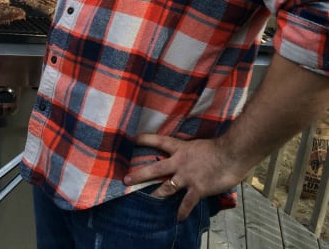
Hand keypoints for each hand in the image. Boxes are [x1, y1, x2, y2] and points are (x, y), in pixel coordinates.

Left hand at [123, 133, 245, 220]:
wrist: (231, 154)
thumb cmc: (218, 147)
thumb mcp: (198, 145)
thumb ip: (189, 152)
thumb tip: (185, 155)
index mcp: (180, 148)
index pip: (159, 141)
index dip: (145, 139)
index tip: (133, 139)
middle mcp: (179, 162)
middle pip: (155, 169)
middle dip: (140, 175)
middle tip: (126, 180)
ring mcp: (187, 177)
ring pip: (167, 188)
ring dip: (156, 195)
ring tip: (146, 200)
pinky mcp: (197, 189)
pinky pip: (187, 203)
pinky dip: (182, 211)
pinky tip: (179, 218)